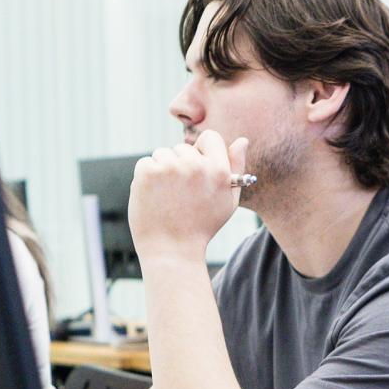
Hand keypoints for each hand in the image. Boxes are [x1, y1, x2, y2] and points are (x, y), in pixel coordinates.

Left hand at [129, 130, 247, 262]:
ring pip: (163, 154)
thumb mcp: (228, 200)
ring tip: (168, 198)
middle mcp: (195, 165)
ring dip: (162, 171)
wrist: (172, 250)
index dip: (203, 152)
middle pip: (184, 148)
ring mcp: (169, 167)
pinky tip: (154, 198)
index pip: (211, 137)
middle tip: (181, 195)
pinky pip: (146, 162)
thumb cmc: (202, 227)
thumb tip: (242, 141)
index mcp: (219, 170)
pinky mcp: (147, 171)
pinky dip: (147, 178)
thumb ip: (236, 168)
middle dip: (181, 165)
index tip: (198, 170)